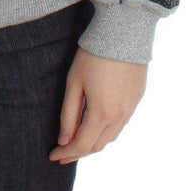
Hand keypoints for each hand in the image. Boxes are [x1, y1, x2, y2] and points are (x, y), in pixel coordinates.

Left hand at [49, 46, 147, 163]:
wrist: (123, 34)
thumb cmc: (93, 55)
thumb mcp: (74, 82)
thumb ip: (68, 113)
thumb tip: (64, 139)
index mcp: (102, 113)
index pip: (83, 144)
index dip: (67, 153)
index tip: (53, 156)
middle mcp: (119, 116)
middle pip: (98, 145)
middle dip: (78, 152)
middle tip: (62, 154)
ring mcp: (130, 109)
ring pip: (110, 137)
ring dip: (93, 143)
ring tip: (76, 144)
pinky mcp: (136, 100)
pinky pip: (120, 124)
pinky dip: (106, 132)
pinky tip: (95, 127)